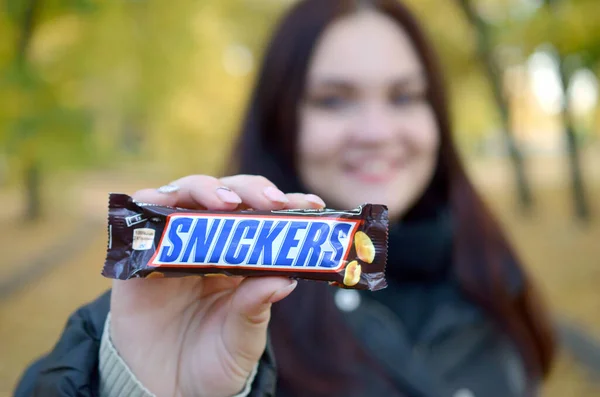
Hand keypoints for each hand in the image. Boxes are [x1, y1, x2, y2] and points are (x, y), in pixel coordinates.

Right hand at [109, 174, 325, 396]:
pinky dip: (153, 202)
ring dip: (206, 188)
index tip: (313, 205)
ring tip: (226, 202)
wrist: (164, 390)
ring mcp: (172, 244)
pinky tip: (171, 209)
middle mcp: (207, 244)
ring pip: (186, 194)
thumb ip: (255, 310)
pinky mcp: (138, 253)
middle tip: (271, 202)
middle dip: (251, 190)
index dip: (288, 205)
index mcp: (241, 260)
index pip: (265, 218)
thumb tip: (285, 280)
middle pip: (228, 196)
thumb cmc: (210, 363)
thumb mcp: (241, 340)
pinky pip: (139, 216)